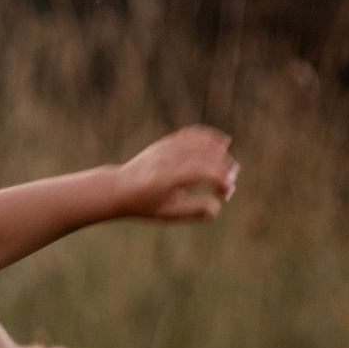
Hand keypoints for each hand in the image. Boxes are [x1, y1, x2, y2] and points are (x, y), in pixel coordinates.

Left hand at [116, 125, 237, 220]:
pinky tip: (223, 144)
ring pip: (201, 142)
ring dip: (220, 153)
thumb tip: (217, 208)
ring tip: (229, 169)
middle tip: (230, 184)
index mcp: (166, 178)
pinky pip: (192, 134)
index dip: (219, 178)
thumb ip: (193, 210)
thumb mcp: (168, 213)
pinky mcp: (166, 142)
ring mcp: (166, 148)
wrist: (118, 188)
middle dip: (223, 168)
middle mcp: (167, 159)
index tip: (227, 191)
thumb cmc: (144, 205)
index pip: (201, 171)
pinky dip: (209, 137)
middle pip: (205, 155)